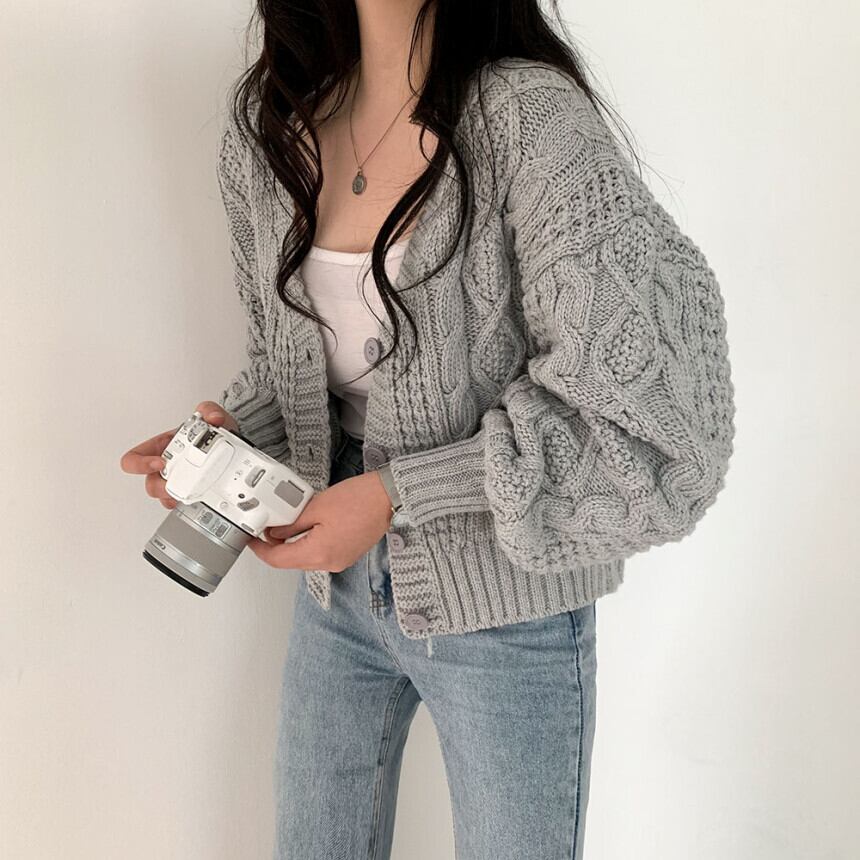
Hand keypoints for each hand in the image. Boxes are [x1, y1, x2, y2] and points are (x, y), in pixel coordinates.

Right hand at [119, 401, 238, 508]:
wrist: (231, 443)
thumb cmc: (212, 430)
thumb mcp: (211, 415)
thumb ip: (210, 410)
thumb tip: (213, 417)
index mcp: (162, 446)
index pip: (134, 457)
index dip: (140, 463)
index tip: (159, 462)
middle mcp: (167, 465)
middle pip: (150, 483)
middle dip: (160, 487)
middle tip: (175, 484)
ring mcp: (179, 479)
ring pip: (165, 497)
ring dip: (173, 497)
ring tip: (188, 492)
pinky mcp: (193, 490)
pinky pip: (184, 502)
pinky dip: (190, 502)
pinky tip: (199, 497)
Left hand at [246, 471, 393, 572]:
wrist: (388, 497)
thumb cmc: (360, 499)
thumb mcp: (316, 507)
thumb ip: (291, 523)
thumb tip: (275, 532)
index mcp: (318, 553)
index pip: (278, 559)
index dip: (260, 550)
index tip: (251, 540)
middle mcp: (329, 563)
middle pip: (291, 560)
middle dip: (277, 544)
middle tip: (269, 524)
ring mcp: (339, 561)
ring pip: (306, 556)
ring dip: (294, 542)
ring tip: (293, 519)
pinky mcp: (346, 555)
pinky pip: (320, 553)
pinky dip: (310, 541)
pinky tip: (312, 524)